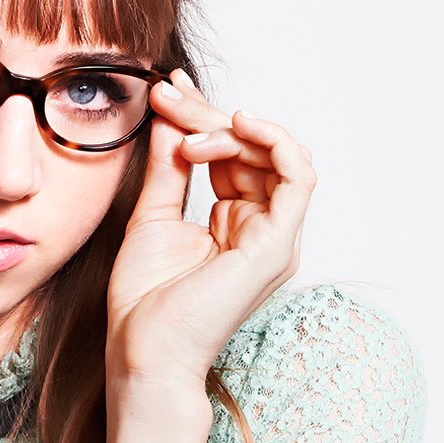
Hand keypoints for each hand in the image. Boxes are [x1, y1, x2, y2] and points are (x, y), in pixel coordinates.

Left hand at [106, 70, 312, 392]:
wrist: (145, 350)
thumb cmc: (145, 300)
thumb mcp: (152, 217)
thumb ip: (168, 169)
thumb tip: (169, 119)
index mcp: (237, 222)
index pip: (235, 155)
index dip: (204, 118)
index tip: (165, 92)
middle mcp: (264, 227)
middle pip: (255, 151)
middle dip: (210, 115)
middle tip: (168, 95)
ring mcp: (276, 237)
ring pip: (278, 157)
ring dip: (232, 129)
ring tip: (188, 130)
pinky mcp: (278, 244)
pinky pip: (299, 178)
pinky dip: (275, 143)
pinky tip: (239, 125)